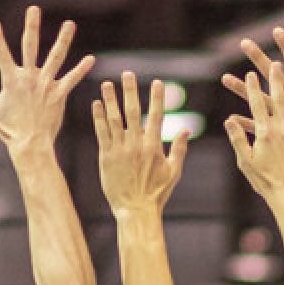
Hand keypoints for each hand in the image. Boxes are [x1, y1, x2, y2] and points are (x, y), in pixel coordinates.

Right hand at [0, 6, 94, 153]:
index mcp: (11, 80)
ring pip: (56, 58)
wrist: (30, 146)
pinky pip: (71, 79)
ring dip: (63, 40)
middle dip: (31, 27)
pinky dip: (81, 69)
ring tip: (70, 24)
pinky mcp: (59, 95)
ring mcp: (45, 85)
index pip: (1, 54)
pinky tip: (91, 59)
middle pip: (30, 47)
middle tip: (34, 8)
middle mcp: (29, 79)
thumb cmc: (8, 130)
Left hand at [93, 73, 188, 213]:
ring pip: (114, 119)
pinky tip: (95, 104)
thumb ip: (180, 150)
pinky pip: (101, 133)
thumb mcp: (173, 172)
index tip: (157, 82)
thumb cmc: (157, 194)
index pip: (157, 116)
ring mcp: (120, 150)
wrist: (135, 210)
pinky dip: (98, 118)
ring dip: (110, 100)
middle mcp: (136, 144)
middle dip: (130, 91)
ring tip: (107, 84)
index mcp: (154, 147)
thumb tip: (187, 130)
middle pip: (133, 112)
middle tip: (127, 73)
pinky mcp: (106, 157)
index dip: (157, 98)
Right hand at [223, 63, 283, 202]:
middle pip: (277, 98)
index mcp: (264, 133)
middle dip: (275, 79)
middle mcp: (281, 129)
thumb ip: (238, 139)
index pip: (256, 104)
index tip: (250, 74)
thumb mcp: (246, 162)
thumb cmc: (267, 183)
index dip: (253, 87)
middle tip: (274, 64)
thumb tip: (228, 120)